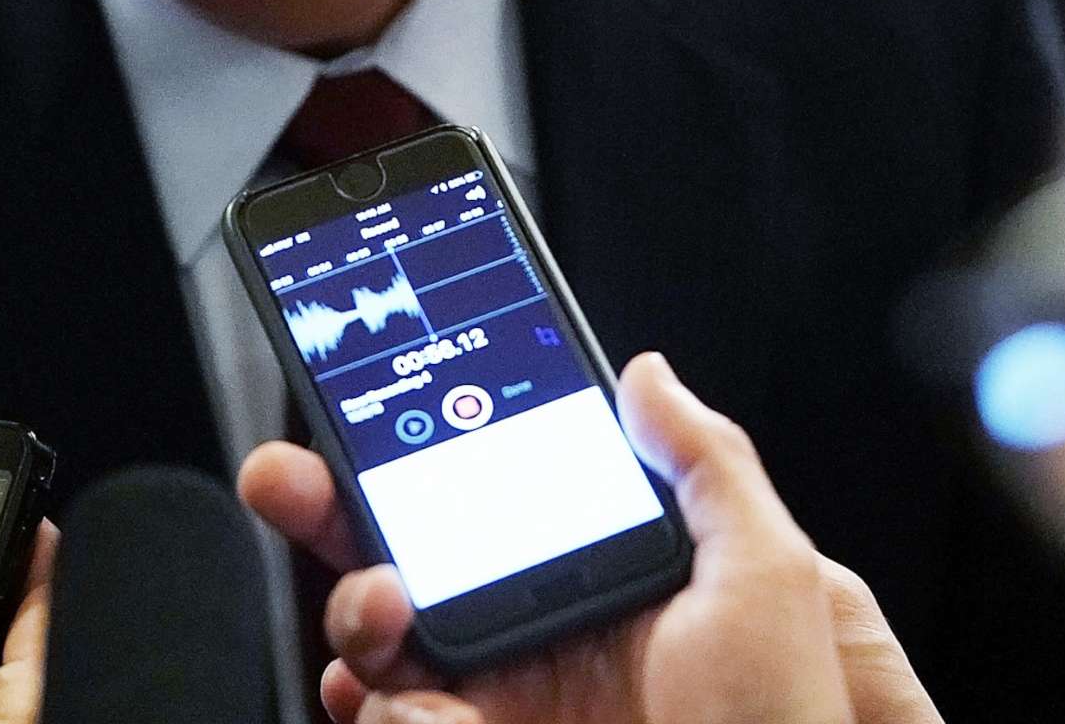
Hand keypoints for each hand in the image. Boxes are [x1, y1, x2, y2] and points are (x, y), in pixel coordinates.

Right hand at [239, 354, 943, 723]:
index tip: (369, 404)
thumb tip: (649, 376)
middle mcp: (529, 630)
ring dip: (353, 607)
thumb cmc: (778, 718)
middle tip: (286, 476)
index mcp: (590, 571)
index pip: (487, 489)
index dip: (420, 445)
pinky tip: (416, 699)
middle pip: (401, 550)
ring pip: (375, 634)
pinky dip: (386, 707)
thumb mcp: (763, 574)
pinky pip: (393, 717)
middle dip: (326, 505)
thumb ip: (704, 463)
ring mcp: (493, 700)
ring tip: (385, 600)